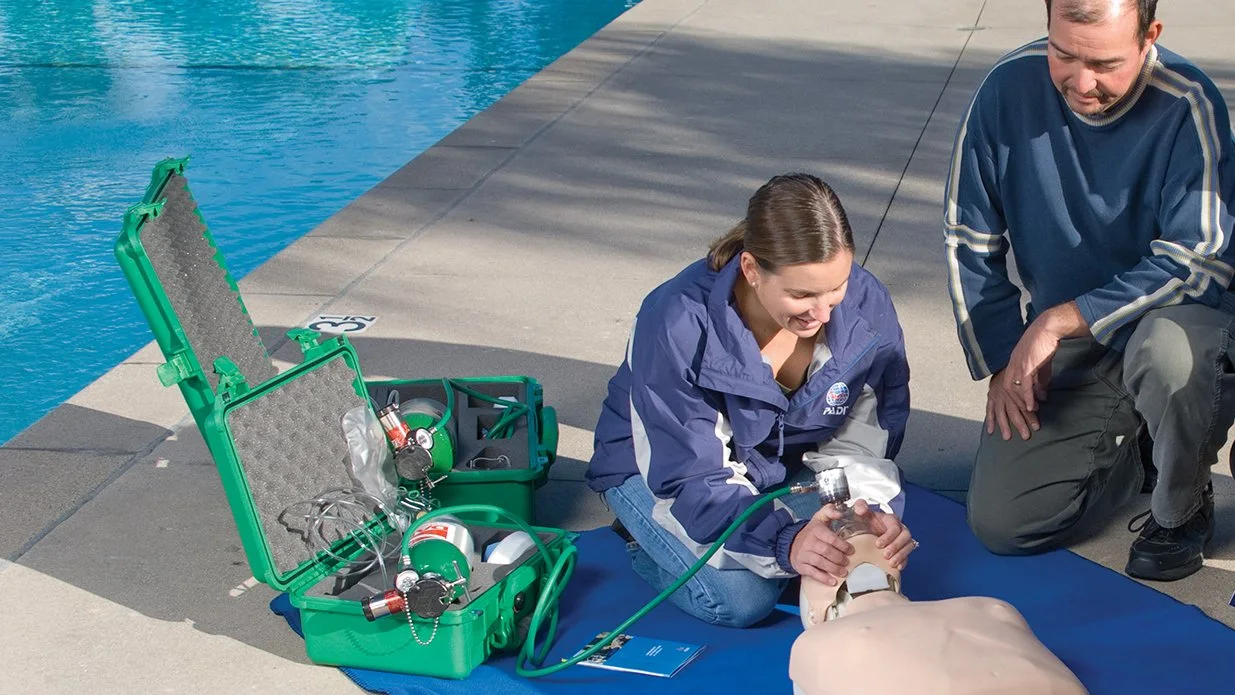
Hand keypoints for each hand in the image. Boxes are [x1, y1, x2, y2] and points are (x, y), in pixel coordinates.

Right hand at [788, 504, 853, 585]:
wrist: (791, 544)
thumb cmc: (811, 532)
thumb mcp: (819, 518)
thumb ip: (830, 511)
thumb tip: (840, 512)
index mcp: (816, 530)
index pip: (831, 538)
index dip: (842, 545)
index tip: (851, 550)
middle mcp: (809, 542)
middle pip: (826, 551)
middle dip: (839, 558)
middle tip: (847, 561)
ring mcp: (804, 555)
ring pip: (820, 562)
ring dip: (834, 568)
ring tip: (844, 572)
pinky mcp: (801, 566)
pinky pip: (812, 573)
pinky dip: (823, 578)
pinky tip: (833, 581)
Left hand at [850, 499, 915, 570]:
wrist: (866, 533)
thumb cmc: (866, 522)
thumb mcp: (861, 513)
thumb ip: (860, 507)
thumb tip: (861, 509)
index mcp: (891, 520)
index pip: (895, 527)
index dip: (889, 536)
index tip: (878, 544)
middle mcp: (899, 529)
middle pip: (905, 537)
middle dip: (896, 547)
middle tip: (885, 554)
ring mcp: (902, 541)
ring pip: (908, 547)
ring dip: (901, 555)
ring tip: (891, 563)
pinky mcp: (902, 551)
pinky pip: (907, 556)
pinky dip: (903, 562)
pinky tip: (897, 567)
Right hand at [986, 368, 1039, 440]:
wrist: (1006, 357)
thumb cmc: (1022, 365)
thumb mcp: (1034, 372)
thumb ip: (1039, 385)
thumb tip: (1044, 398)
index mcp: (1017, 386)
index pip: (1024, 403)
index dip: (1031, 414)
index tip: (1037, 424)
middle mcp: (1006, 392)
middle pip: (1013, 410)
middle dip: (1020, 423)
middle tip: (1026, 435)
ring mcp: (997, 394)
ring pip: (1000, 412)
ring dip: (1004, 425)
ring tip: (1007, 437)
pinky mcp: (991, 395)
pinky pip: (989, 409)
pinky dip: (990, 419)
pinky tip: (991, 430)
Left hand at [991, 302, 1087, 440]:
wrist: (1049, 327)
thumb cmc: (1045, 343)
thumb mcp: (1041, 365)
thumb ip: (1040, 379)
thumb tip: (1041, 394)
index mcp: (1013, 365)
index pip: (1008, 388)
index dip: (1011, 402)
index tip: (1016, 414)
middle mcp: (1011, 366)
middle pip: (1007, 393)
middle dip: (1013, 409)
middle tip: (1020, 422)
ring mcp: (1017, 365)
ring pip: (1014, 391)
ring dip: (1021, 406)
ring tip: (1029, 418)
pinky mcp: (1026, 365)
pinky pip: (1025, 385)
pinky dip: (1027, 397)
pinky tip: (1032, 407)